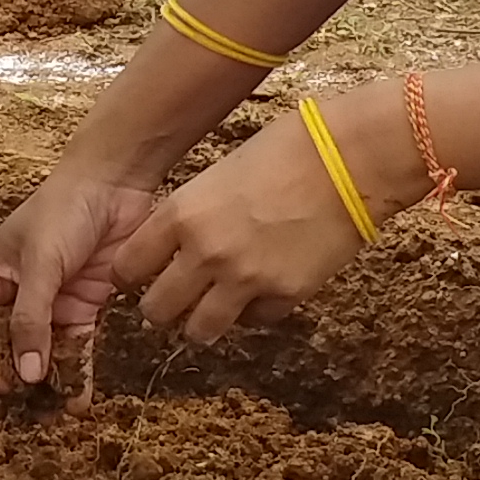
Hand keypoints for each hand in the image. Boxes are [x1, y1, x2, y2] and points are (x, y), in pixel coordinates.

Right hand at [0, 166, 158, 394]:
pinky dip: (76, 377)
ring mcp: (46, 306)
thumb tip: (24, 377)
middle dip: (4, 385)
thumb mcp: (40, 263)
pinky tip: (80, 401)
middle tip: (17, 415)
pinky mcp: (80, 309)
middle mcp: (11, 297)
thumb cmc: (65, 209)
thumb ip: (31, 320)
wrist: (116, 183)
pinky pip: (74, 352)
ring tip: (51, 415)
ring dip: (43, 388)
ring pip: (36, 358)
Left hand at [103, 108, 371, 347]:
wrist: (352, 156)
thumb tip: (183, 241)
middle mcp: (206, 253)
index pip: (128, 267)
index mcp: (182, 214)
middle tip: (173, 300)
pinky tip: (261, 291)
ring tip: (211, 309)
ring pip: (199, 331)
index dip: (131, 274)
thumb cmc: (288, 148)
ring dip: (201, 323)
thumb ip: (195, 214)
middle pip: (156, 310)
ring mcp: (246, 279)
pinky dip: (254, 312)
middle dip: (161, 309)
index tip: (141, 275)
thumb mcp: (220, 173)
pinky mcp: (285, 295)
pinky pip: (254, 321)